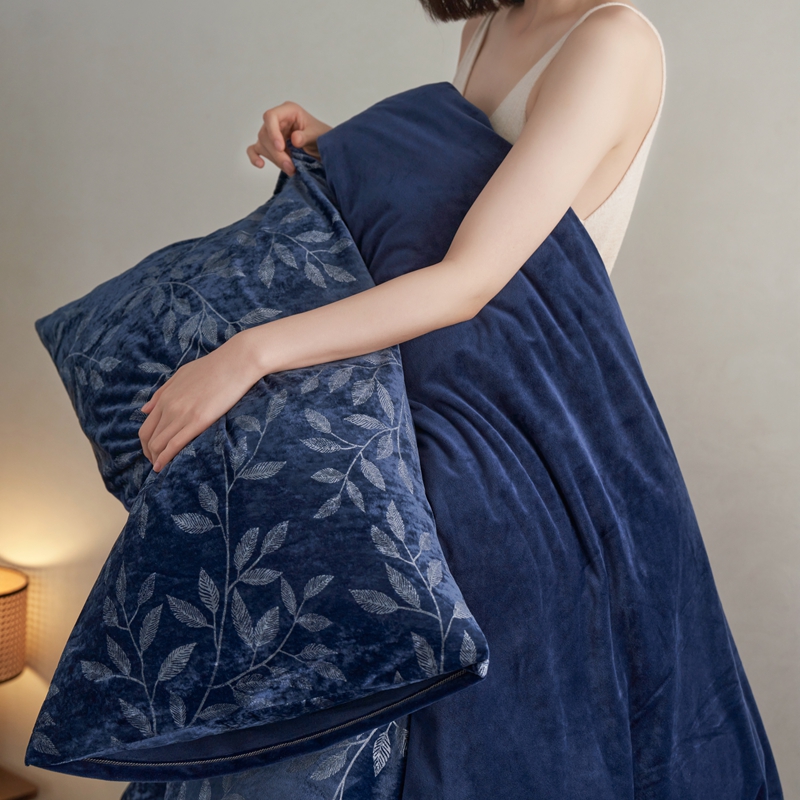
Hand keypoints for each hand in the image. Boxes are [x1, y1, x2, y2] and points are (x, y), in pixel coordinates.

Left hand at [138, 335, 263, 472]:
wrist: (235, 362)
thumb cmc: (213, 366)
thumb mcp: (181, 375)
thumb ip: (161, 393)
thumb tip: (144, 410)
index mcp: (165, 396)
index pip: (146, 426)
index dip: (146, 442)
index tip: (152, 450)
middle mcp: (169, 407)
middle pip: (149, 438)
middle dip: (150, 453)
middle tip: (156, 462)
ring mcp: (182, 414)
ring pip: (159, 444)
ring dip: (157, 459)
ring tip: (161, 468)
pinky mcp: (198, 421)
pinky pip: (174, 445)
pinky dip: (165, 459)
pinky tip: (163, 467)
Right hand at [247, 101, 332, 175]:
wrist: (322, 148)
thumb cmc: (321, 137)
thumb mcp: (318, 135)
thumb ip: (306, 136)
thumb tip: (294, 139)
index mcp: (288, 111)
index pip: (271, 116)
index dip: (273, 132)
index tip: (281, 148)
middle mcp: (277, 120)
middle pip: (266, 134)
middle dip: (277, 153)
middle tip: (290, 167)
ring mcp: (271, 132)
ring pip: (262, 144)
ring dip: (274, 159)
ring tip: (290, 169)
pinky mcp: (268, 145)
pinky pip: (255, 149)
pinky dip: (255, 157)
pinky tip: (260, 164)